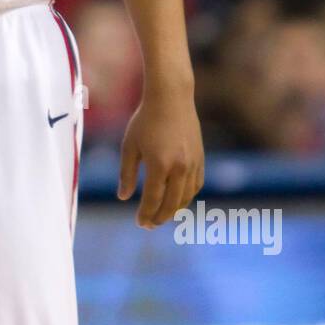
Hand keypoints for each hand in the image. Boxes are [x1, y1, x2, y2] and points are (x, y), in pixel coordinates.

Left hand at [117, 85, 203, 227]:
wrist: (171, 98)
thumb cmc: (145, 120)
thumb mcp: (129, 146)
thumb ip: (127, 173)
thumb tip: (124, 198)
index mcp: (159, 165)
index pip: (153, 199)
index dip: (146, 214)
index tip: (140, 223)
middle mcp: (179, 167)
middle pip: (171, 203)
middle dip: (160, 218)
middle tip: (149, 225)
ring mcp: (192, 163)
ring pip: (186, 196)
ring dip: (174, 210)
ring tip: (162, 215)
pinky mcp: (200, 158)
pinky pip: (196, 185)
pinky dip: (187, 196)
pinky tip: (177, 199)